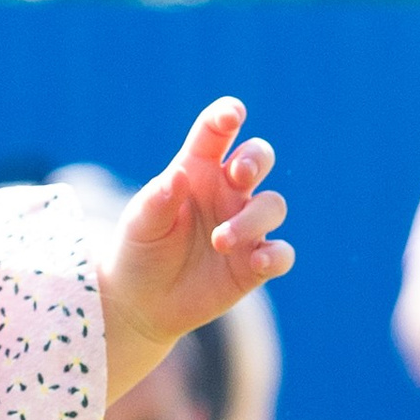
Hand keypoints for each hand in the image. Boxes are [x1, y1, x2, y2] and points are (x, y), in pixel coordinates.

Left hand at [97, 98, 293, 377]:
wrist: (139, 303)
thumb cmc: (139, 251)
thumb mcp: (139, 224)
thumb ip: (157, 199)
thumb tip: (179, 176)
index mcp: (196, 170)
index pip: (216, 133)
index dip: (227, 116)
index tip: (232, 115)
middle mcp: (227, 193)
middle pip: (258, 158)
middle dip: (256, 159)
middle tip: (239, 174)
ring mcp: (245, 227)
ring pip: (272, 206)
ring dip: (252, 219)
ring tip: (220, 240)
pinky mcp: (253, 264)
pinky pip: (281, 254)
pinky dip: (276, 255)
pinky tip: (258, 262)